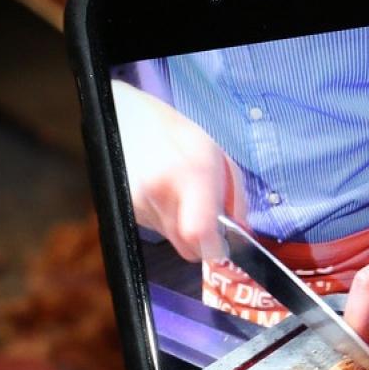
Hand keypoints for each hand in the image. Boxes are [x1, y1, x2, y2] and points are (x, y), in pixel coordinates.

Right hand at [112, 80, 246, 262]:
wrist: (126, 121)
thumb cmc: (176, 134)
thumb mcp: (218, 158)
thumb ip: (235, 200)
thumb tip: (243, 234)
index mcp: (187, 173)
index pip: (199, 234)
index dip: (215, 248)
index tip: (223, 247)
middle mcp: (158, 192)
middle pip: (189, 248)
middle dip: (203, 238)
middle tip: (206, 212)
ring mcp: (137, 203)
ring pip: (174, 240)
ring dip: (183, 225)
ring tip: (180, 193)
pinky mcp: (125, 211)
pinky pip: (158, 230)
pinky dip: (166, 218)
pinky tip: (164, 193)